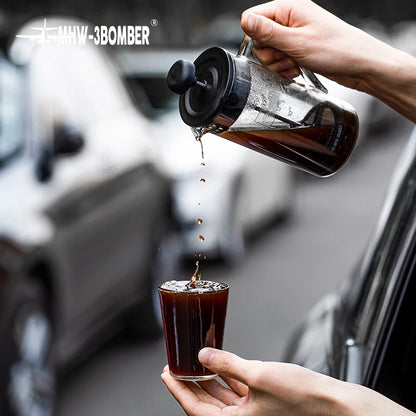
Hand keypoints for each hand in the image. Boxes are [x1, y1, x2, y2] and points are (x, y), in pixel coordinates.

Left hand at [161, 348, 414, 415]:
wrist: (335, 405)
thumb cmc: (302, 397)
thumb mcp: (258, 375)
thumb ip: (227, 364)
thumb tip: (203, 356)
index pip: (195, 409)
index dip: (178, 389)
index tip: (166, 372)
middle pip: (206, 403)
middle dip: (190, 382)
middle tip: (176, 364)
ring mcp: (254, 412)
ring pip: (221, 396)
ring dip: (208, 378)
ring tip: (195, 361)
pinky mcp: (264, 402)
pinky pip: (237, 391)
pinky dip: (227, 377)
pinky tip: (222, 363)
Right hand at [240, 0, 415, 121]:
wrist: (361, 65)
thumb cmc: (338, 50)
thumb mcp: (297, 42)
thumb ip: (268, 32)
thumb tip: (245, 21)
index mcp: (290, 9)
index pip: (254, 17)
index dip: (255, 36)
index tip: (269, 47)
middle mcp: (292, 20)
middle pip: (260, 38)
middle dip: (269, 54)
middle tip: (286, 58)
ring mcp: (296, 35)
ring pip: (270, 52)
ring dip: (278, 64)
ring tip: (295, 65)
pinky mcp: (299, 49)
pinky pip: (281, 60)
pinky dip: (285, 68)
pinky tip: (297, 70)